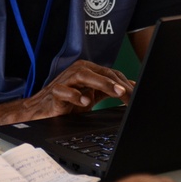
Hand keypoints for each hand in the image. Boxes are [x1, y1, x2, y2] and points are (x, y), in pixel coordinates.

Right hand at [20, 60, 134, 118]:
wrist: (44, 111)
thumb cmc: (68, 102)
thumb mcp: (92, 95)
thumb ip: (108, 90)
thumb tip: (131, 88)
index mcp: (88, 70)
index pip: (111, 73)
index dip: (125, 84)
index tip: (136, 95)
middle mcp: (78, 71)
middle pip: (101, 73)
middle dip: (118, 84)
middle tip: (130, 95)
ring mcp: (66, 80)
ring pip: (84, 76)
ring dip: (102, 83)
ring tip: (116, 92)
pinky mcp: (54, 92)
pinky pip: (63, 91)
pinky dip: (75, 95)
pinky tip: (85, 101)